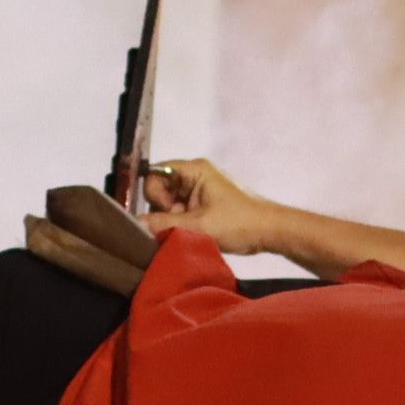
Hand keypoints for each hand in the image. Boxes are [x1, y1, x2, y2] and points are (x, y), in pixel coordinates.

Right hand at [140, 158, 281, 257]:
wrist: (270, 232)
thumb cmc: (239, 223)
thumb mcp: (198, 225)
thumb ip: (163, 224)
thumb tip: (134, 225)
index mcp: (194, 170)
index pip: (155, 173)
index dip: (154, 194)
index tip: (167, 211)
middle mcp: (194, 176)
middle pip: (160, 190)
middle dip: (163, 211)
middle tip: (180, 226)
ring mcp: (199, 191)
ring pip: (169, 205)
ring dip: (173, 221)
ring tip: (190, 232)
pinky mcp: (204, 206)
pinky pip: (181, 213)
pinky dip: (182, 225)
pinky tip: (193, 234)